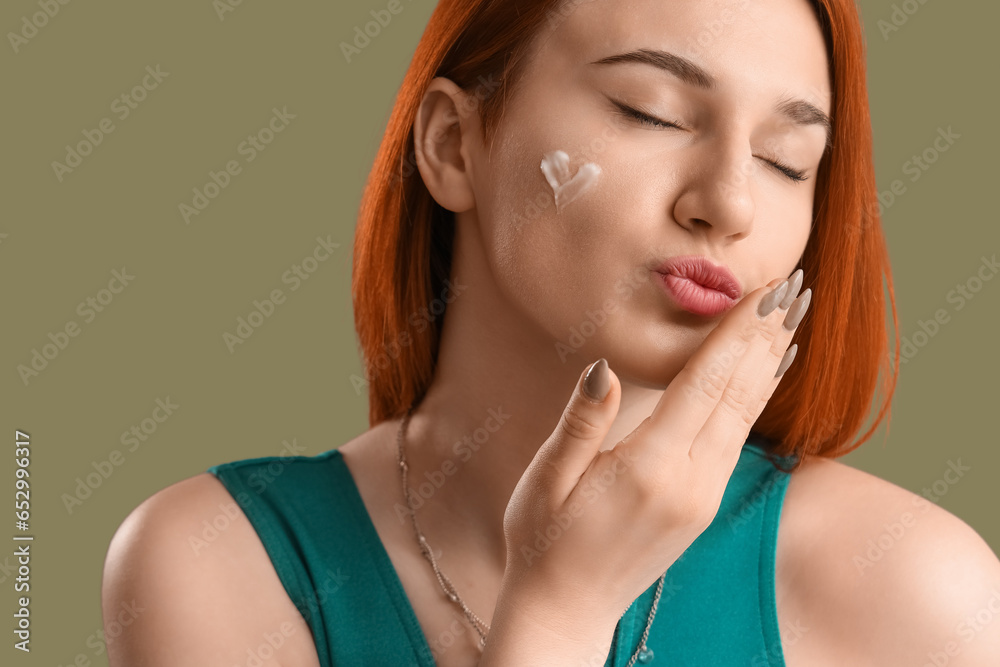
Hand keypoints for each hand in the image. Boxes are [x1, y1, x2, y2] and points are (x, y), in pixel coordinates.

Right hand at [499, 270, 810, 619]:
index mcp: (650, 469)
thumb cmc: (543, 542)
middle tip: (796, 288)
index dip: (737, 334)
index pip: (705, 383)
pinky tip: (768, 376)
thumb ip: (581, 423)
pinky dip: (757, 399)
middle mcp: (690, 483)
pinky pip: (738, 439)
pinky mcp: (702, 507)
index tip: (765, 291)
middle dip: (767, 337)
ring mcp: (702, 497)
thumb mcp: (547, 480)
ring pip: (746, 416)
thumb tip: (603, 368)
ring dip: (771, 363)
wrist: (565, 611)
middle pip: (738, 394)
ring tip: (794, 320)